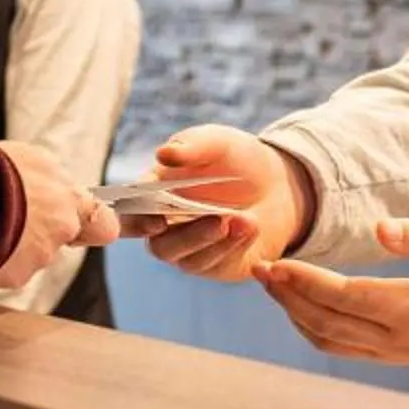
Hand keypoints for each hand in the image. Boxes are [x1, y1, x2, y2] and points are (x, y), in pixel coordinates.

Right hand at [0, 138, 120, 290]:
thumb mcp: (27, 159)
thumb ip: (46, 179)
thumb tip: (47, 185)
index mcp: (69, 196)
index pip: (105, 224)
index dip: (93, 226)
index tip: (83, 223)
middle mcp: (61, 227)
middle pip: (61, 239)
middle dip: (42, 233)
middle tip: (13, 218)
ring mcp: (40, 255)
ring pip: (32, 256)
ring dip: (14, 246)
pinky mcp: (15, 276)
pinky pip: (6, 271)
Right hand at [137, 126, 310, 281]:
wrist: (277, 182)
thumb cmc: (235, 157)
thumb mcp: (217, 143)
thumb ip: (191, 147)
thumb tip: (163, 154)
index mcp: (153, 194)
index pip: (132, 212)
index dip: (138, 220)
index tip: (159, 219)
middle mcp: (165, 228)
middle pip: (159, 245)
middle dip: (188, 237)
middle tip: (218, 220)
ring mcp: (189, 250)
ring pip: (188, 259)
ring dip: (215, 241)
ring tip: (244, 219)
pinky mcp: (217, 265)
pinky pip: (217, 265)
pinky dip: (234, 246)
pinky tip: (252, 226)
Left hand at [258, 219, 408, 368]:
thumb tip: (378, 228)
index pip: (345, 296)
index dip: (304, 281)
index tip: (273, 261)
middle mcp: (399, 339)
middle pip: (326, 323)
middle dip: (287, 296)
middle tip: (257, 268)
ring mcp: (395, 354)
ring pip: (329, 341)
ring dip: (295, 314)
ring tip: (271, 284)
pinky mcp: (395, 358)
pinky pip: (344, 348)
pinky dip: (314, 329)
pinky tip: (299, 306)